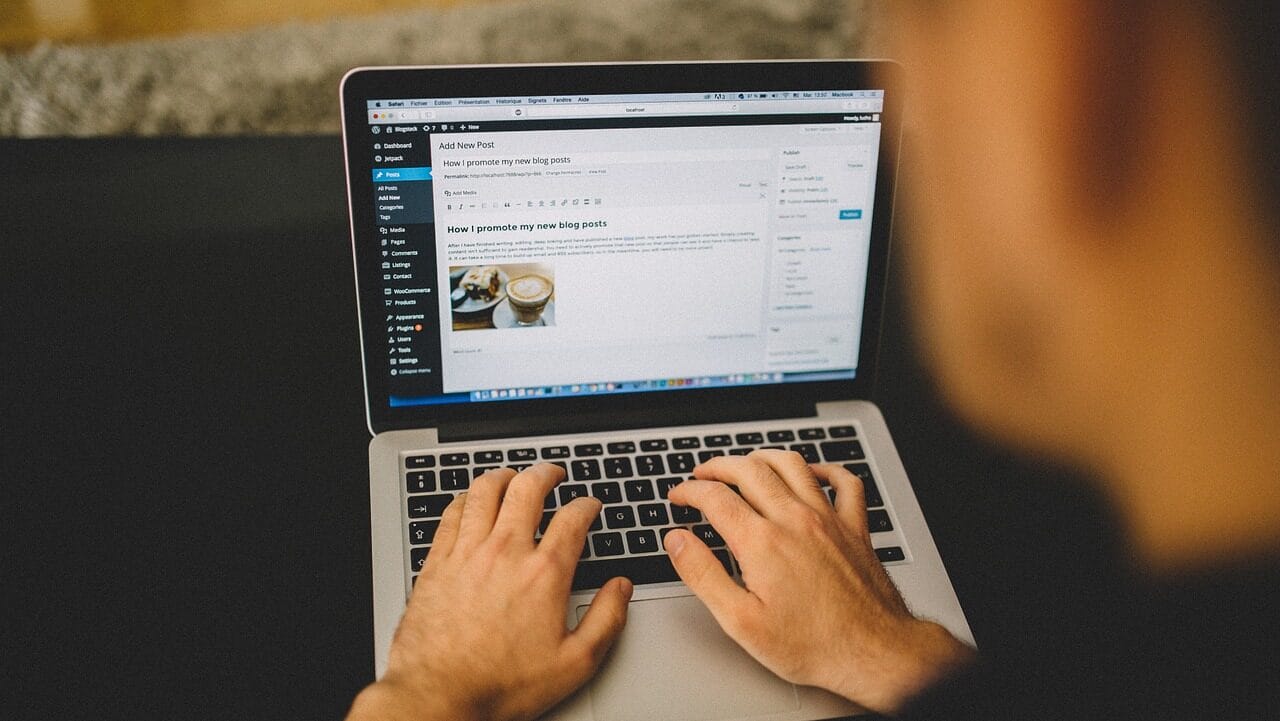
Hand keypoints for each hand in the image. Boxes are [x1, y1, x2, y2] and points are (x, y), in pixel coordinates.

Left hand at [348, 463, 632, 720]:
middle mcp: (505, 553)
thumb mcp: (574, 663)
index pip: (573, 519)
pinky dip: (465, 498)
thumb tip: (621, 589)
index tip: (590, 505)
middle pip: (528, 489)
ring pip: (485, 491)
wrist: (440, 695)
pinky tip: (469, 500)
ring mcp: (467, 553)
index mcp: (544, 574)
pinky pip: (451, 513)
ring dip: (503, 476)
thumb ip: (606, 620)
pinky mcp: (437, 562)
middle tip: (553, 473)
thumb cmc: (501, 684)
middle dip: (546, 473)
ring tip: (513, 475)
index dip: (587, 505)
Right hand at [663, 451, 972, 714]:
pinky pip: (844, 482)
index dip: (689, 491)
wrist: (872, 654)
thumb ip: (703, 574)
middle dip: (718, 466)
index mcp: (762, 542)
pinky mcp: (855, 528)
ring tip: (744, 464)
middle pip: (749, 470)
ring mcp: (828, 519)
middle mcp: (795, 520)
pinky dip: (825, 469)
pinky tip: (811, 473)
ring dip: (762, 457)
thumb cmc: (811, 645)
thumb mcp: (740, 621)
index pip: (715, 497)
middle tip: (702, 474)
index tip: (679, 496)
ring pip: (792, 465)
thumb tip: (676, 541)